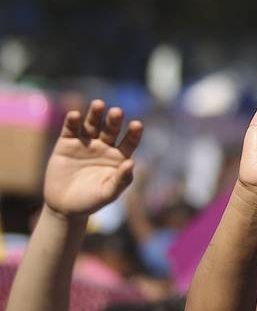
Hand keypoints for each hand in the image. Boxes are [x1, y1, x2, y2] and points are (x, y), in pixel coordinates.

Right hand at [43, 100, 143, 218]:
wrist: (64, 206)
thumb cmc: (91, 200)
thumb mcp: (108, 193)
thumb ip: (121, 180)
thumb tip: (132, 163)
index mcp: (119, 156)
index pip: (129, 141)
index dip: (133, 133)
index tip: (137, 125)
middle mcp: (104, 146)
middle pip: (111, 129)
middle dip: (114, 120)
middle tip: (117, 112)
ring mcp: (85, 143)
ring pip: (92, 125)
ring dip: (95, 114)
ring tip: (99, 104)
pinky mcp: (66, 143)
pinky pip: (70, 130)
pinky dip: (72, 121)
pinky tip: (75, 115)